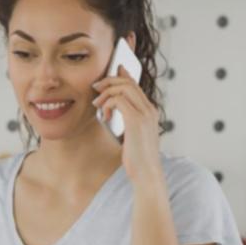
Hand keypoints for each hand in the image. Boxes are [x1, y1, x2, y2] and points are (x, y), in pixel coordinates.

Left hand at [92, 64, 163, 186]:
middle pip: (128, 82)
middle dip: (109, 81)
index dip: (123, 75)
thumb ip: (127, 122)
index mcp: (150, 112)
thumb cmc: (138, 159)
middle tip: (95, 88)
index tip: (112, 70)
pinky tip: (104, 116)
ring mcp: (144, 114)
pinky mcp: (136, 120)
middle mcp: (149, 109)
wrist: (147, 174)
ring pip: (123, 87)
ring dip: (106, 93)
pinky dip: (107, 104)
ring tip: (98, 105)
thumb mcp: (132, 136)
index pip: (135, 85)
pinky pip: (118, 100)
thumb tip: (113, 112)